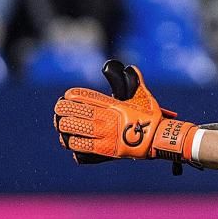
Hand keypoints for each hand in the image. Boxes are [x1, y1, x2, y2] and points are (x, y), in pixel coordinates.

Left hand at [54, 60, 196, 163]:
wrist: (158, 139)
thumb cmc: (151, 118)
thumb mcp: (144, 97)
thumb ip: (135, 81)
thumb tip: (131, 68)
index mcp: (111, 105)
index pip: (83, 97)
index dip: (71, 96)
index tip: (67, 96)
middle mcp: (103, 119)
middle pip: (71, 113)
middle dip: (62, 111)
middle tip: (59, 111)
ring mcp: (102, 135)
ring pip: (71, 130)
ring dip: (64, 127)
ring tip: (62, 125)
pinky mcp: (103, 150)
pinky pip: (78, 146)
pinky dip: (72, 142)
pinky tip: (70, 140)